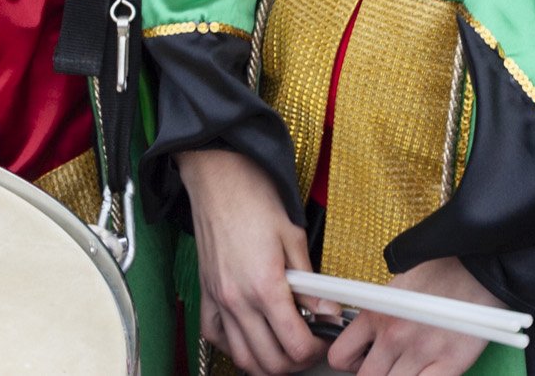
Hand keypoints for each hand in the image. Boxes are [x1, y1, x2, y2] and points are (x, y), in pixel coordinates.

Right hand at [177, 148, 321, 374]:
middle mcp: (237, 300)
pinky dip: (235, 347)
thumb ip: (310, 282)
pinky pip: (216, 338)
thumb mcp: (293, 236)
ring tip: (284, 346)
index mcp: (264, 286)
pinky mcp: (206, 295)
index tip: (324, 339)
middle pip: (270, 361)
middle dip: (296, 361)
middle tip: (309, 345)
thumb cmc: (254, 198)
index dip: (316, 350)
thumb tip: (328, 310)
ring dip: (267, 361)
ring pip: (242, 358)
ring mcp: (218, 300)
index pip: (295, 344)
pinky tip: (251, 335)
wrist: (218, 178)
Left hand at [326, 256, 502, 375]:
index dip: (350, 363)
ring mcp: (421, 352)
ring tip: (409, 369)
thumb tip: (370, 338)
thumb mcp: (397, 285)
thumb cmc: (443, 271)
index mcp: (376, 312)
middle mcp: (393, 335)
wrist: (481, 267)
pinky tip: (428, 373)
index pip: (340, 356)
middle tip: (388, 368)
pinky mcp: (450, 364)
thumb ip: (379, 313)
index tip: (362, 361)